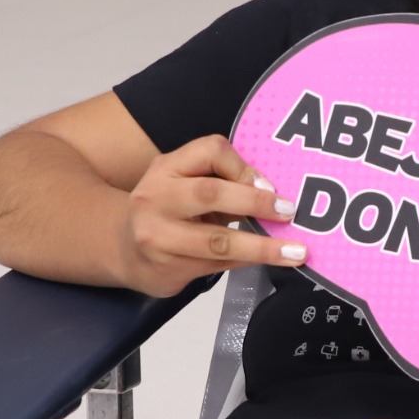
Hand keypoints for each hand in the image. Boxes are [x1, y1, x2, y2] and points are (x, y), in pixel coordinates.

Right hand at [117, 135, 304, 296]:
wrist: (123, 250)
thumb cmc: (166, 211)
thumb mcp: (183, 183)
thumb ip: (220, 181)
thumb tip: (273, 193)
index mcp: (165, 167)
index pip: (210, 150)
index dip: (244, 167)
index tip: (271, 185)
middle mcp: (156, 198)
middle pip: (210, 193)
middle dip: (255, 202)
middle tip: (289, 212)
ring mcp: (158, 236)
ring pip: (217, 240)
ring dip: (261, 247)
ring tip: (294, 251)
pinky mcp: (167, 268)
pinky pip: (217, 264)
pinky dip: (247, 261)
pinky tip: (268, 261)